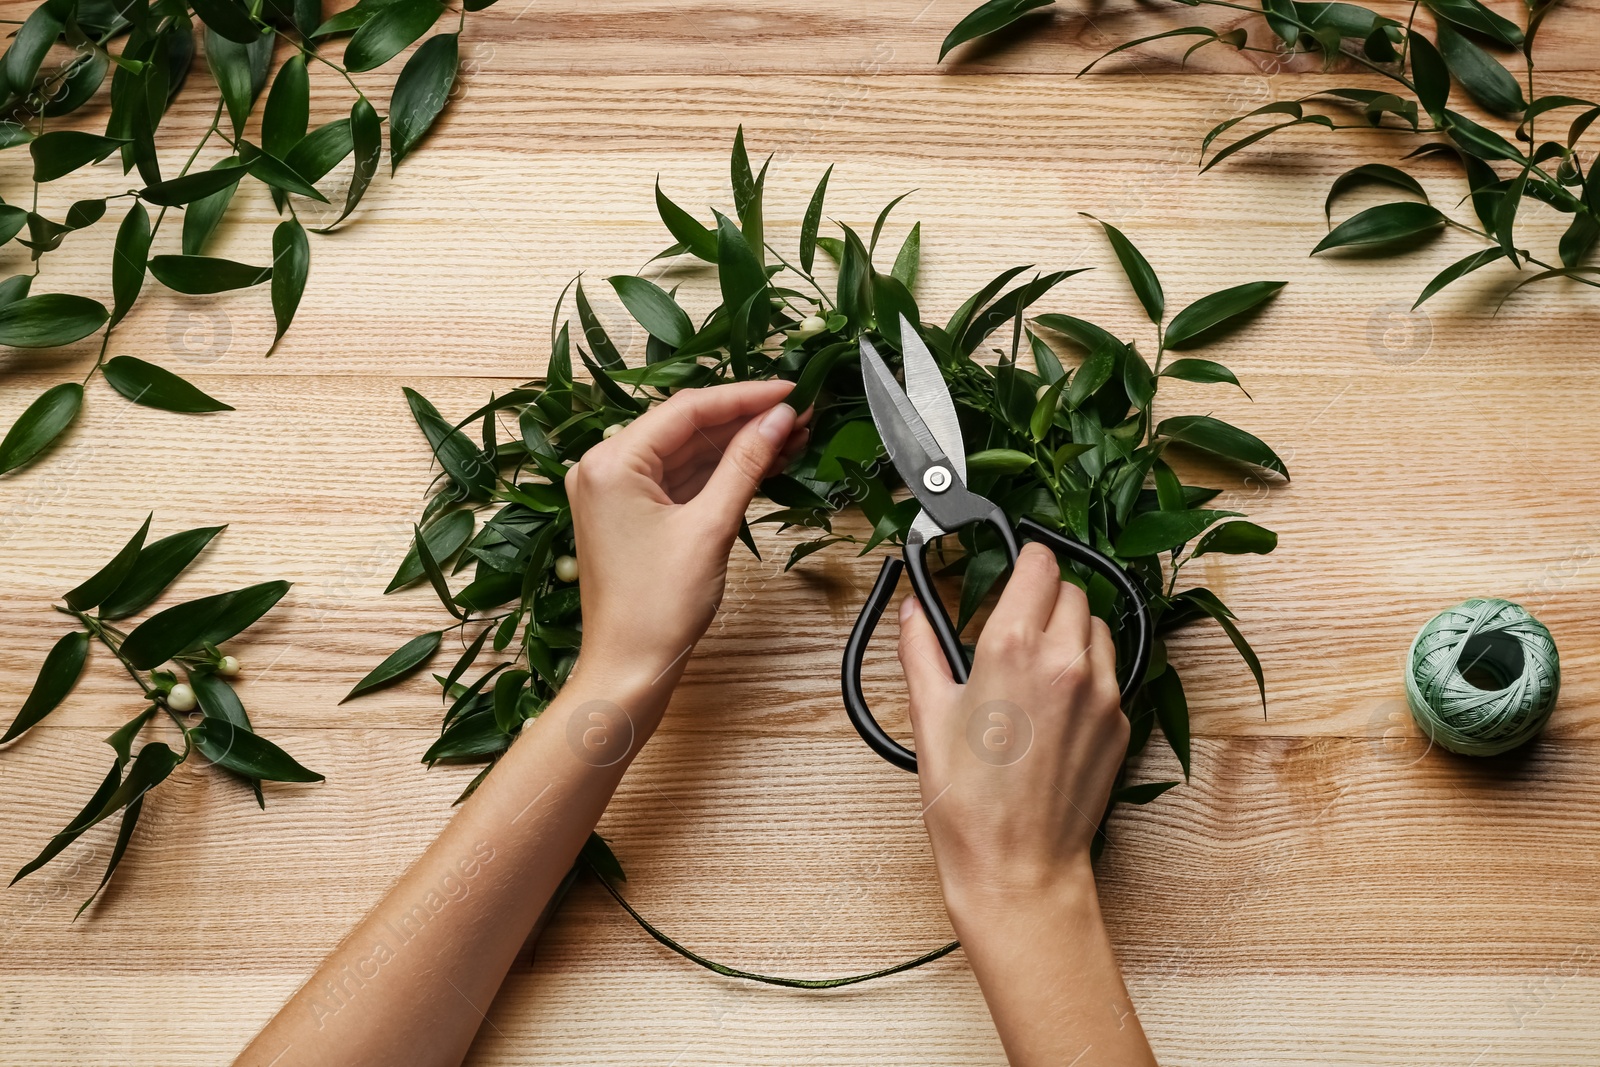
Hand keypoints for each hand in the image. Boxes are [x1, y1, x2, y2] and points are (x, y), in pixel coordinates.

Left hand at [565, 380, 807, 690]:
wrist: (630, 668)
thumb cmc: (657, 608)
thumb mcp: (711, 527)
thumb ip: (746, 464)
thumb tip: (779, 418)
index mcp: (611, 462)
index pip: (687, 409)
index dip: (744, 397)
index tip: (791, 391)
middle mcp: (606, 468)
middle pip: (687, 427)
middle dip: (746, 420)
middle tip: (801, 413)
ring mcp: (617, 492)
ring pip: (688, 453)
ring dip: (739, 446)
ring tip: (794, 436)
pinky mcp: (633, 515)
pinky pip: (682, 479)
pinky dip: (721, 473)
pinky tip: (765, 463)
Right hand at [898, 542, 1127, 908]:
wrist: (1018, 866)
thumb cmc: (967, 802)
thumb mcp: (928, 715)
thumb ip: (920, 649)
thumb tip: (912, 612)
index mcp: (1014, 647)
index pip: (1039, 565)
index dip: (1025, 558)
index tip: (1014, 566)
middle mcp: (1066, 660)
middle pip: (1072, 591)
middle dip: (1044, 597)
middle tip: (1014, 624)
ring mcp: (1102, 693)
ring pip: (1098, 629)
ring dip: (1071, 631)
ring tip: (1036, 665)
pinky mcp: (1120, 724)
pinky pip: (1111, 674)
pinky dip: (1087, 674)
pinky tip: (1054, 705)